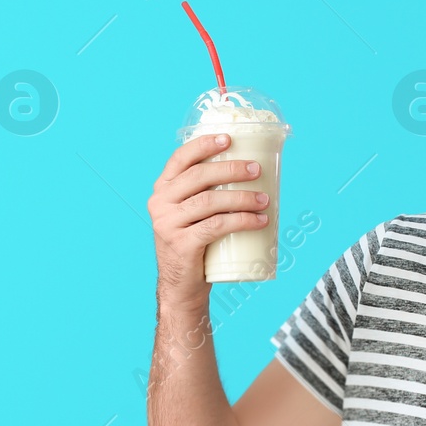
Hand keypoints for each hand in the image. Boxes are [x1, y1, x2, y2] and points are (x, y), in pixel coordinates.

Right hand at [147, 131, 269, 309]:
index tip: (229, 138)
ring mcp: (168, 224)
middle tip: (257, 170)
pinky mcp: (181, 245)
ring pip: (210, 202)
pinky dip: (242, 221)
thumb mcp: (192, 215)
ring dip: (242, 198)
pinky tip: (259, 220)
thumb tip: (250, 172)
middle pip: (198, 177)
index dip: (204, 145)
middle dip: (231, 170)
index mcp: (163, 190)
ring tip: (265, 200)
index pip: (180, 159)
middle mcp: (160, 203)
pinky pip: (216, 226)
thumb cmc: (195, 245)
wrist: (181, 287)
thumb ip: (206, 194)